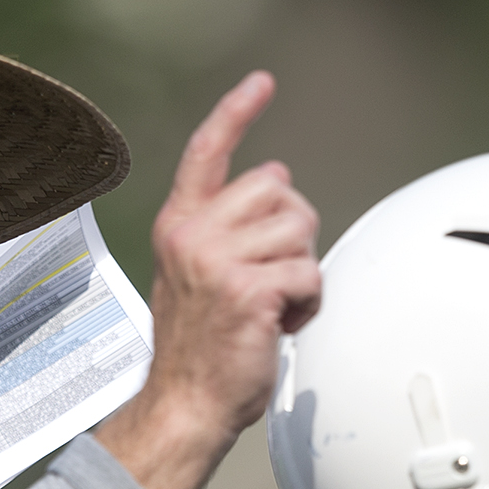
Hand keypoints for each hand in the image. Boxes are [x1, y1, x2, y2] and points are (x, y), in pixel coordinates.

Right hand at [97, 71, 320, 488]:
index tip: (262, 83)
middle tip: (274, 272)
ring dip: (302, 271)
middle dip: (293, 228)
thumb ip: (227, 229)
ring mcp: (219, 262)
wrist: (185, 405)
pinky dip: (309, 302)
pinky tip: (282, 325)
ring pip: (300, 230)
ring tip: (275, 304)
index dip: (236, 113)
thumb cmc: (199, 350)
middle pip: (278, 187)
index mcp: (179, 226)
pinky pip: (309, 273)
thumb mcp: (197, 275)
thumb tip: (277, 181)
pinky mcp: (249, 290)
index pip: (208, 153)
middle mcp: (193, 235)